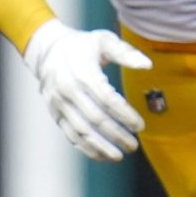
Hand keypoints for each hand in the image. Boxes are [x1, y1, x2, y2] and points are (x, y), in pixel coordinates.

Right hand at [22, 19, 152, 161]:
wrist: (48, 50)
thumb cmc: (83, 45)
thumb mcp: (104, 40)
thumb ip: (126, 53)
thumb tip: (147, 65)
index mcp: (82, 72)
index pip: (107, 99)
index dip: (125, 115)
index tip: (141, 126)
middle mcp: (67, 89)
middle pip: (95, 118)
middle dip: (116, 134)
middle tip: (133, 145)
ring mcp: (58, 103)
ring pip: (80, 130)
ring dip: (101, 146)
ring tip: (119, 156)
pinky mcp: (54, 112)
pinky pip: (69, 134)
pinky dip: (85, 147)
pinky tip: (101, 155)